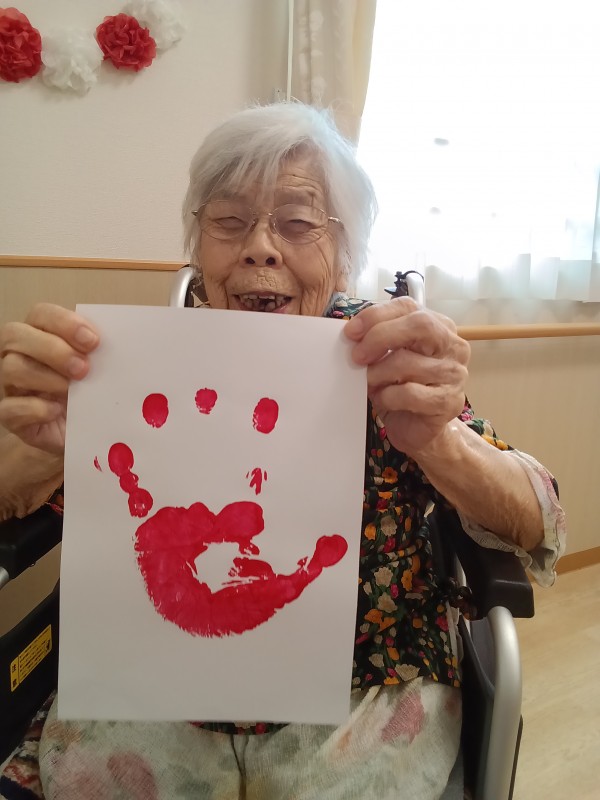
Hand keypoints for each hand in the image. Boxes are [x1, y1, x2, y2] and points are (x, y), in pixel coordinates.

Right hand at [0, 303, 98, 453]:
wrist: (88, 431)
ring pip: (10, 369)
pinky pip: (9, 409)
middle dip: (52, 349)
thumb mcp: (98, 369)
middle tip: (84, 368)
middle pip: (14, 335)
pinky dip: (35, 408)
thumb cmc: (90, 393)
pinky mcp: (11, 416)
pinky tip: (57, 410)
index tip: (93, 341)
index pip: (41, 314)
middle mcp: (17, 355)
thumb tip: (120, 342)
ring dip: (45, 377)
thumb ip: (99, 352)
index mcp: (39, 335)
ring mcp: (9, 385)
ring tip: (72, 389)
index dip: (64, 323)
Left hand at [344, 298, 469, 457]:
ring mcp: (454, 374)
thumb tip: (352, 334)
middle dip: (380, 337)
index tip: (350, 332)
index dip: (376, 315)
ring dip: (378, 373)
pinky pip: (409, 393)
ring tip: (368, 383)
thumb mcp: (386, 358)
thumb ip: (377, 341)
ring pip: (408, 362)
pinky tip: (383, 399)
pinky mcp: (448, 401)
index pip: (408, 306)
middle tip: (356, 356)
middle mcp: (452, 346)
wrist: (416, 429)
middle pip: (420, 325)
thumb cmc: (400, 388)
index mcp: (438, 327)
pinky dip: (387, 396)